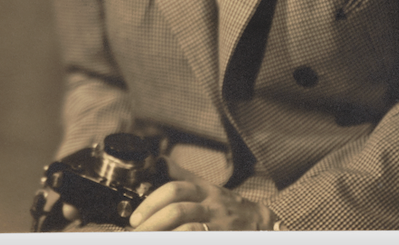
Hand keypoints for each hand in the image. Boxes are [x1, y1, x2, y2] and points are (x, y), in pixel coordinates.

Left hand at [129, 157, 275, 230]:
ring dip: (161, 234)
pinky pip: (195, 238)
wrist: (263, 225)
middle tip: (135, 231)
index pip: (175, 188)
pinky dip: (178, 239)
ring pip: (185, 228)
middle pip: (177, 208)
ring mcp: (218, 224)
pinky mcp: (221, 237)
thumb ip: (184, 176)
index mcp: (205, 190)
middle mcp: (211, 205)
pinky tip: (169, 241)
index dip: (152, 201)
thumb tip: (159, 161)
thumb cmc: (231, 207)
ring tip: (144, 239)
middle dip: (151, 220)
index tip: (135, 216)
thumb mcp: (210, 187)